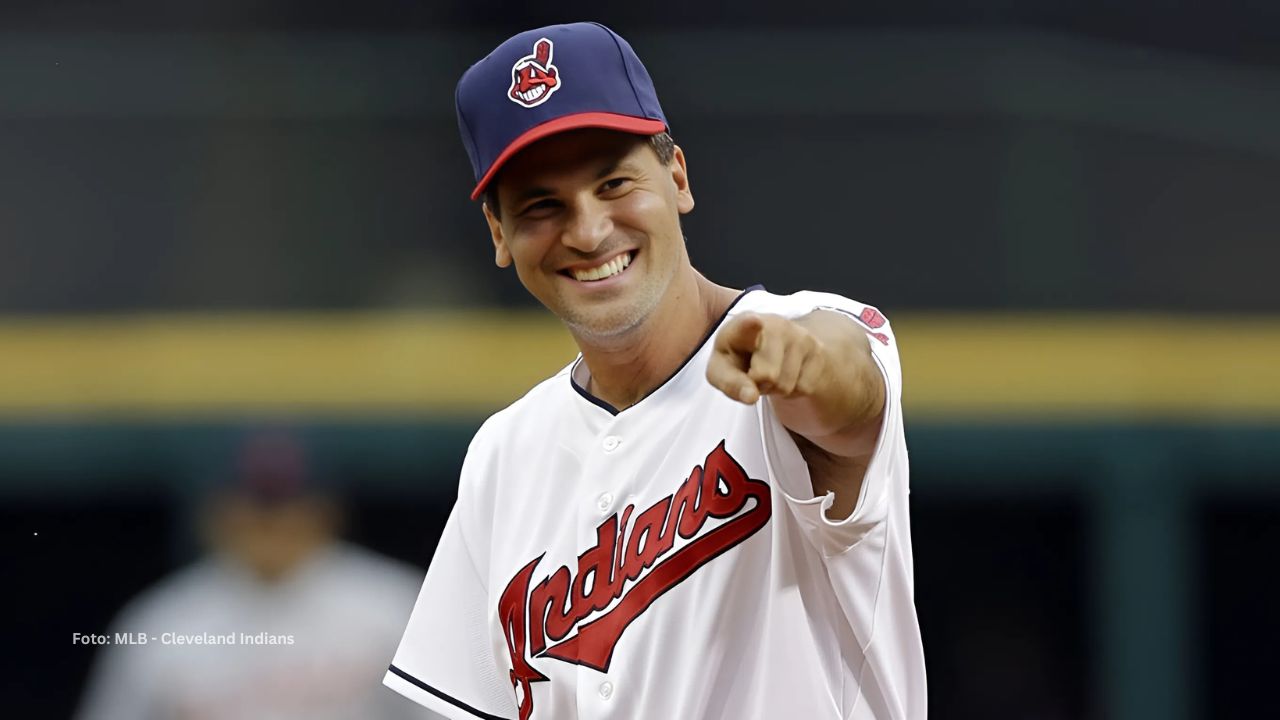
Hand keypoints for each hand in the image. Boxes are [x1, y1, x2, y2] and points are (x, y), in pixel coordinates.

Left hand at [707, 313, 827, 404]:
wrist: (767, 345)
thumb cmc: (738, 357)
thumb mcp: (721, 370)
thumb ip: (730, 383)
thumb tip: (751, 397)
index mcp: (743, 324)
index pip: (747, 323)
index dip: (750, 324)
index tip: (754, 321)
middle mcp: (775, 324)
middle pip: (767, 375)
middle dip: (759, 384)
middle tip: (754, 373)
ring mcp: (800, 336)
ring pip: (786, 385)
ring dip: (775, 389)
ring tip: (769, 373)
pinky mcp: (818, 350)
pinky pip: (804, 388)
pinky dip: (792, 390)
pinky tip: (785, 374)